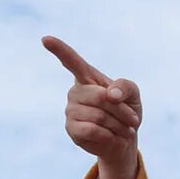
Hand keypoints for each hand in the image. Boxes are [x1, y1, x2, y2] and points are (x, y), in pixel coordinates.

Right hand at [44, 35, 141, 178]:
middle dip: (122, 110)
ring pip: (98, 116)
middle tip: (132, 120)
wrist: (124, 139)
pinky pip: (92, 130)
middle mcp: (75, 91)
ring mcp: (71, 110)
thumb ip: (125, 86)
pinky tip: (113, 138)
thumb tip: (110, 94)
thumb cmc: (127, 111)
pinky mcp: (71, 129)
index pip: (71, 61)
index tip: (45, 39)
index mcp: (87, 77)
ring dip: (118, 125)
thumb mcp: (133, 94)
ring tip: (124, 130)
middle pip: (100, 97)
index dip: (59, 49)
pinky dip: (109, 136)